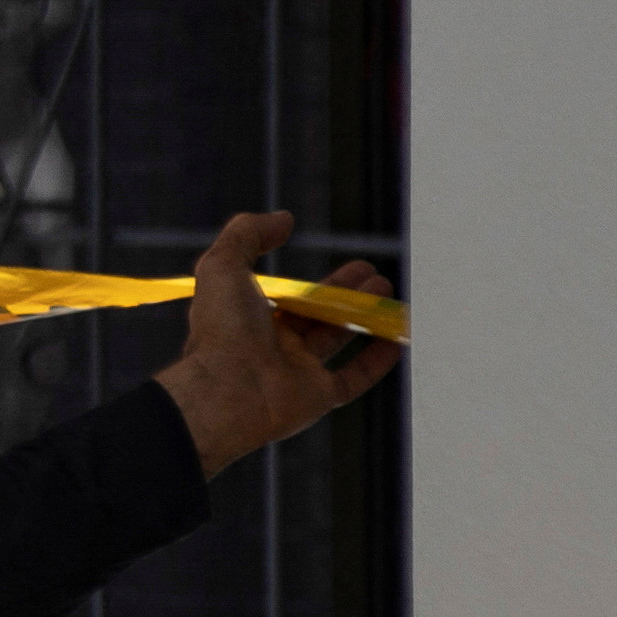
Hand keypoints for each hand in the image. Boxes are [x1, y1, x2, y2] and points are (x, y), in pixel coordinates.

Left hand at [150, 212, 403, 477]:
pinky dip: (375, 361)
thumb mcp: (222, 265)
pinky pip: (352, 380)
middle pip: (316, 316)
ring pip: (337, 340)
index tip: (343, 264)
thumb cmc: (222, 328)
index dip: (316, 282)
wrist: (226, 391)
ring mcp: (295, 372)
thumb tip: (283, 219)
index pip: (287, 297)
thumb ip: (247, 233)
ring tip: (387, 292)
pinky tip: (395, 340)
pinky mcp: (316, 397)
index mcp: (248, 319)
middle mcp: (271, 345)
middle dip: (346, 293)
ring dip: (364, 317)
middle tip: (373, 275)